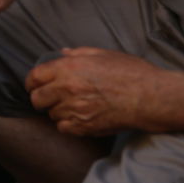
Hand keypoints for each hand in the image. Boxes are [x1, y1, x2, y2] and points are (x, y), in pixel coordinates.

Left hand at [25, 48, 166, 136]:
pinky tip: (78, 117)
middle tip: (49, 97)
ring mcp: (76, 109)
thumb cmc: (131, 72)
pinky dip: (67, 124)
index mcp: (70, 67)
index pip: (35, 76)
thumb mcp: (103, 54)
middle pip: (37, 98)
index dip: (32, 81)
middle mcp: (68, 88)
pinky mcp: (86, 127)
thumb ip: (78, 53)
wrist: (151, 97)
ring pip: (51, 114)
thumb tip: (62, 53)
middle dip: (40, 98)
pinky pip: (64, 128)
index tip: (35, 84)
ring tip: (70, 106)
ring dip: (56, 111)